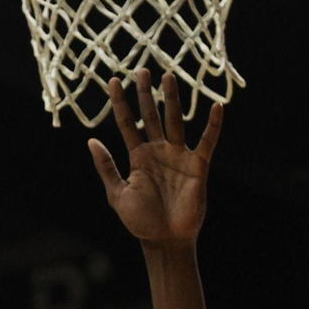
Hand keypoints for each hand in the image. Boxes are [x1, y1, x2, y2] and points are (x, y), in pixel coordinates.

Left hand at [89, 70, 221, 244]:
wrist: (163, 239)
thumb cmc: (139, 219)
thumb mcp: (117, 193)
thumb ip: (106, 167)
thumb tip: (91, 141)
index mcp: (137, 156)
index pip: (126, 123)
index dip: (120, 103)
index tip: (113, 81)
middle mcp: (158, 151)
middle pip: (151, 115)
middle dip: (146, 93)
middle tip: (143, 70)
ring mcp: (178, 156)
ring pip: (176, 121)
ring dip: (173, 99)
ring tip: (169, 76)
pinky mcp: (198, 165)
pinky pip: (207, 142)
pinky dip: (213, 126)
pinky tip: (216, 107)